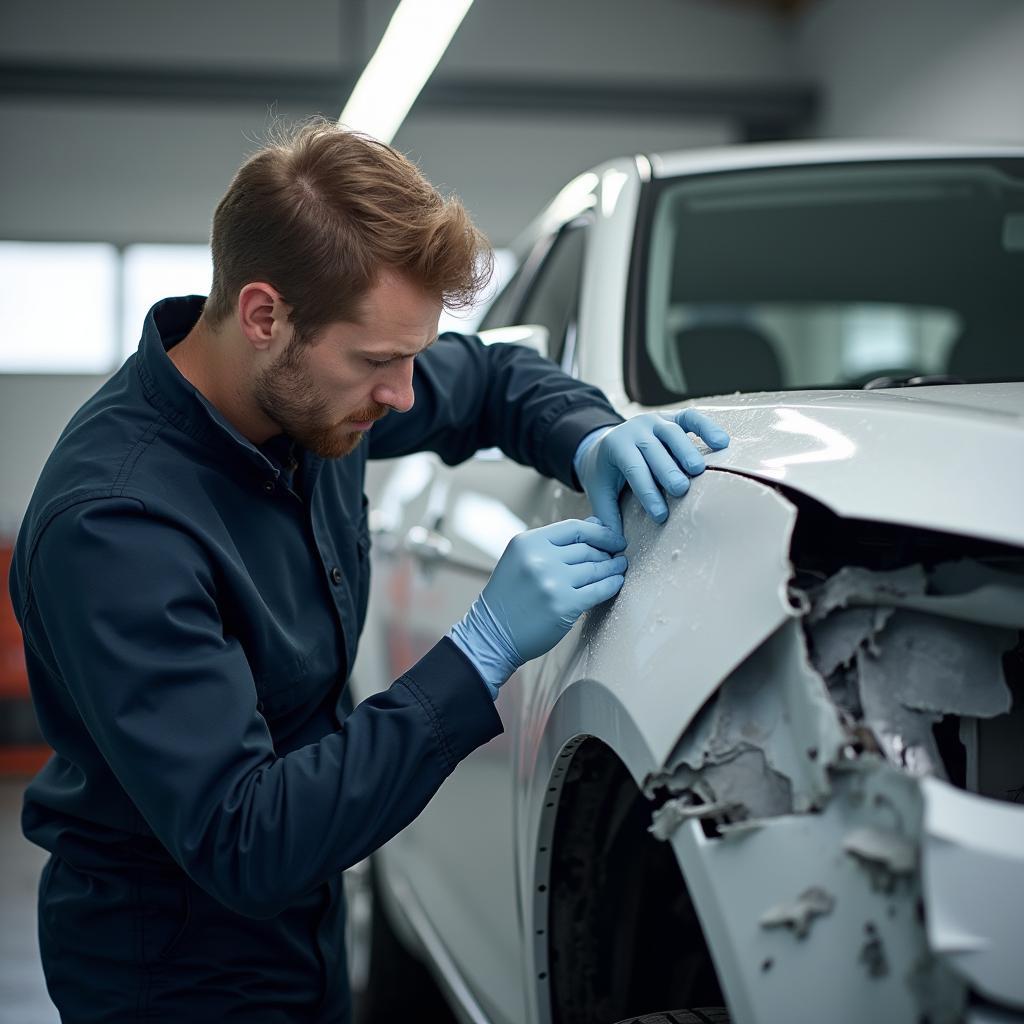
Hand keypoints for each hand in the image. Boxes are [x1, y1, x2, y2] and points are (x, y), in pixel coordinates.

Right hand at [449, 517, 627, 696]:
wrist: (492, 634)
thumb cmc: (510, 596)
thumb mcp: (523, 559)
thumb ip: (556, 542)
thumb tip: (597, 523)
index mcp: (527, 542)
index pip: (574, 527)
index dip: (599, 532)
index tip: (612, 538)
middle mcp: (539, 558)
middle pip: (587, 548)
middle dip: (607, 552)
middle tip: (617, 556)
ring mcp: (552, 582)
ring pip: (595, 568)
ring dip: (613, 568)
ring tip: (620, 567)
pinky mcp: (564, 605)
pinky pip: (599, 590)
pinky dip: (612, 585)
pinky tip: (617, 582)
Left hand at [574, 411, 729, 535]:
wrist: (604, 442)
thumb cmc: (607, 474)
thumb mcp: (600, 493)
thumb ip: (607, 517)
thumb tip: (616, 547)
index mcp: (615, 446)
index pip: (633, 469)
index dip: (646, 492)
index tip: (660, 515)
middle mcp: (635, 429)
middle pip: (653, 449)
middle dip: (667, 470)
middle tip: (681, 489)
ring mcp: (655, 420)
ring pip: (672, 432)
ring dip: (686, 451)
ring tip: (700, 471)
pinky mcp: (672, 418)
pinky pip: (691, 418)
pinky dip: (707, 428)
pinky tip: (722, 442)